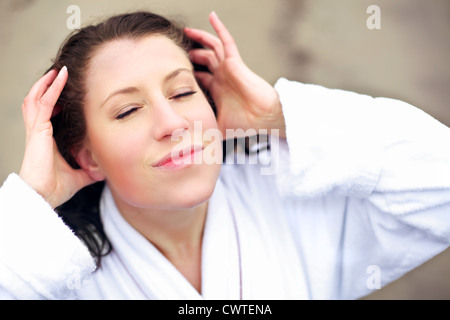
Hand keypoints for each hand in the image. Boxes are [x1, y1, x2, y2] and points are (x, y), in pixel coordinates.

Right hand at [19, 67, 95, 208]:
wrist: (42, 197)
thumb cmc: (56, 189)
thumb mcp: (79, 176)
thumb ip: (89, 171)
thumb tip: (103, 171)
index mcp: (45, 140)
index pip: (47, 113)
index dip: (54, 100)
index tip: (68, 93)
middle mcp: (38, 132)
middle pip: (38, 101)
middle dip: (48, 87)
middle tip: (62, 75)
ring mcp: (35, 129)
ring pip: (36, 97)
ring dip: (48, 83)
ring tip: (60, 70)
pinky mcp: (37, 130)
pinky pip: (43, 102)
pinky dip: (51, 88)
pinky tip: (60, 77)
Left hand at [185, 12, 285, 137]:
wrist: (263, 120)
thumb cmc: (245, 124)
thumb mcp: (217, 126)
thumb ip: (205, 128)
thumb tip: (187, 141)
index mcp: (218, 90)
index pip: (200, 77)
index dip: (187, 72)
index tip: (172, 70)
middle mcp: (222, 77)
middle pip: (204, 60)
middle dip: (191, 54)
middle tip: (177, 49)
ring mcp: (228, 68)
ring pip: (212, 47)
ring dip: (200, 38)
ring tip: (186, 31)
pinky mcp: (235, 63)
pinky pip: (226, 41)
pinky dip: (220, 28)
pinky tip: (212, 16)